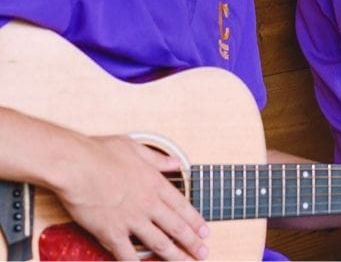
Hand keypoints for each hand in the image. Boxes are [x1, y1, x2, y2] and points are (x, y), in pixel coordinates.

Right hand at [58, 135, 208, 260]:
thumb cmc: (102, 152)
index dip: (195, 221)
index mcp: (155, 182)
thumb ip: (158, 158)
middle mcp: (148, 203)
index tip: (205, 231)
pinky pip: (127, 255)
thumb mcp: (136, 147)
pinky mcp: (111, 233)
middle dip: (192, 243)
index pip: (182, 206)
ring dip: (175, 256)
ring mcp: (131, 219)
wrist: (77, 165)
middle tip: (204, 253)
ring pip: (159, 243)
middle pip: (176, 227)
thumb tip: (175, 162)